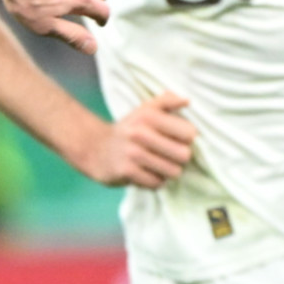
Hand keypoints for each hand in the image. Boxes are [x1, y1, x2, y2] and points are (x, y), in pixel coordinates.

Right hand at [79, 92, 195, 187]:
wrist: (94, 148)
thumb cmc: (128, 130)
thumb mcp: (144, 110)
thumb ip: (167, 102)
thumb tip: (187, 101)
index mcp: (149, 115)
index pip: (189, 133)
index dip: (187, 139)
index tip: (177, 140)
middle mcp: (140, 133)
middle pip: (184, 155)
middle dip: (180, 158)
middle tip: (169, 156)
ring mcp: (132, 153)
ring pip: (172, 171)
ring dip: (168, 171)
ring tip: (159, 165)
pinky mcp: (126, 171)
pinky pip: (156, 183)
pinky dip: (154, 181)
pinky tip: (146, 174)